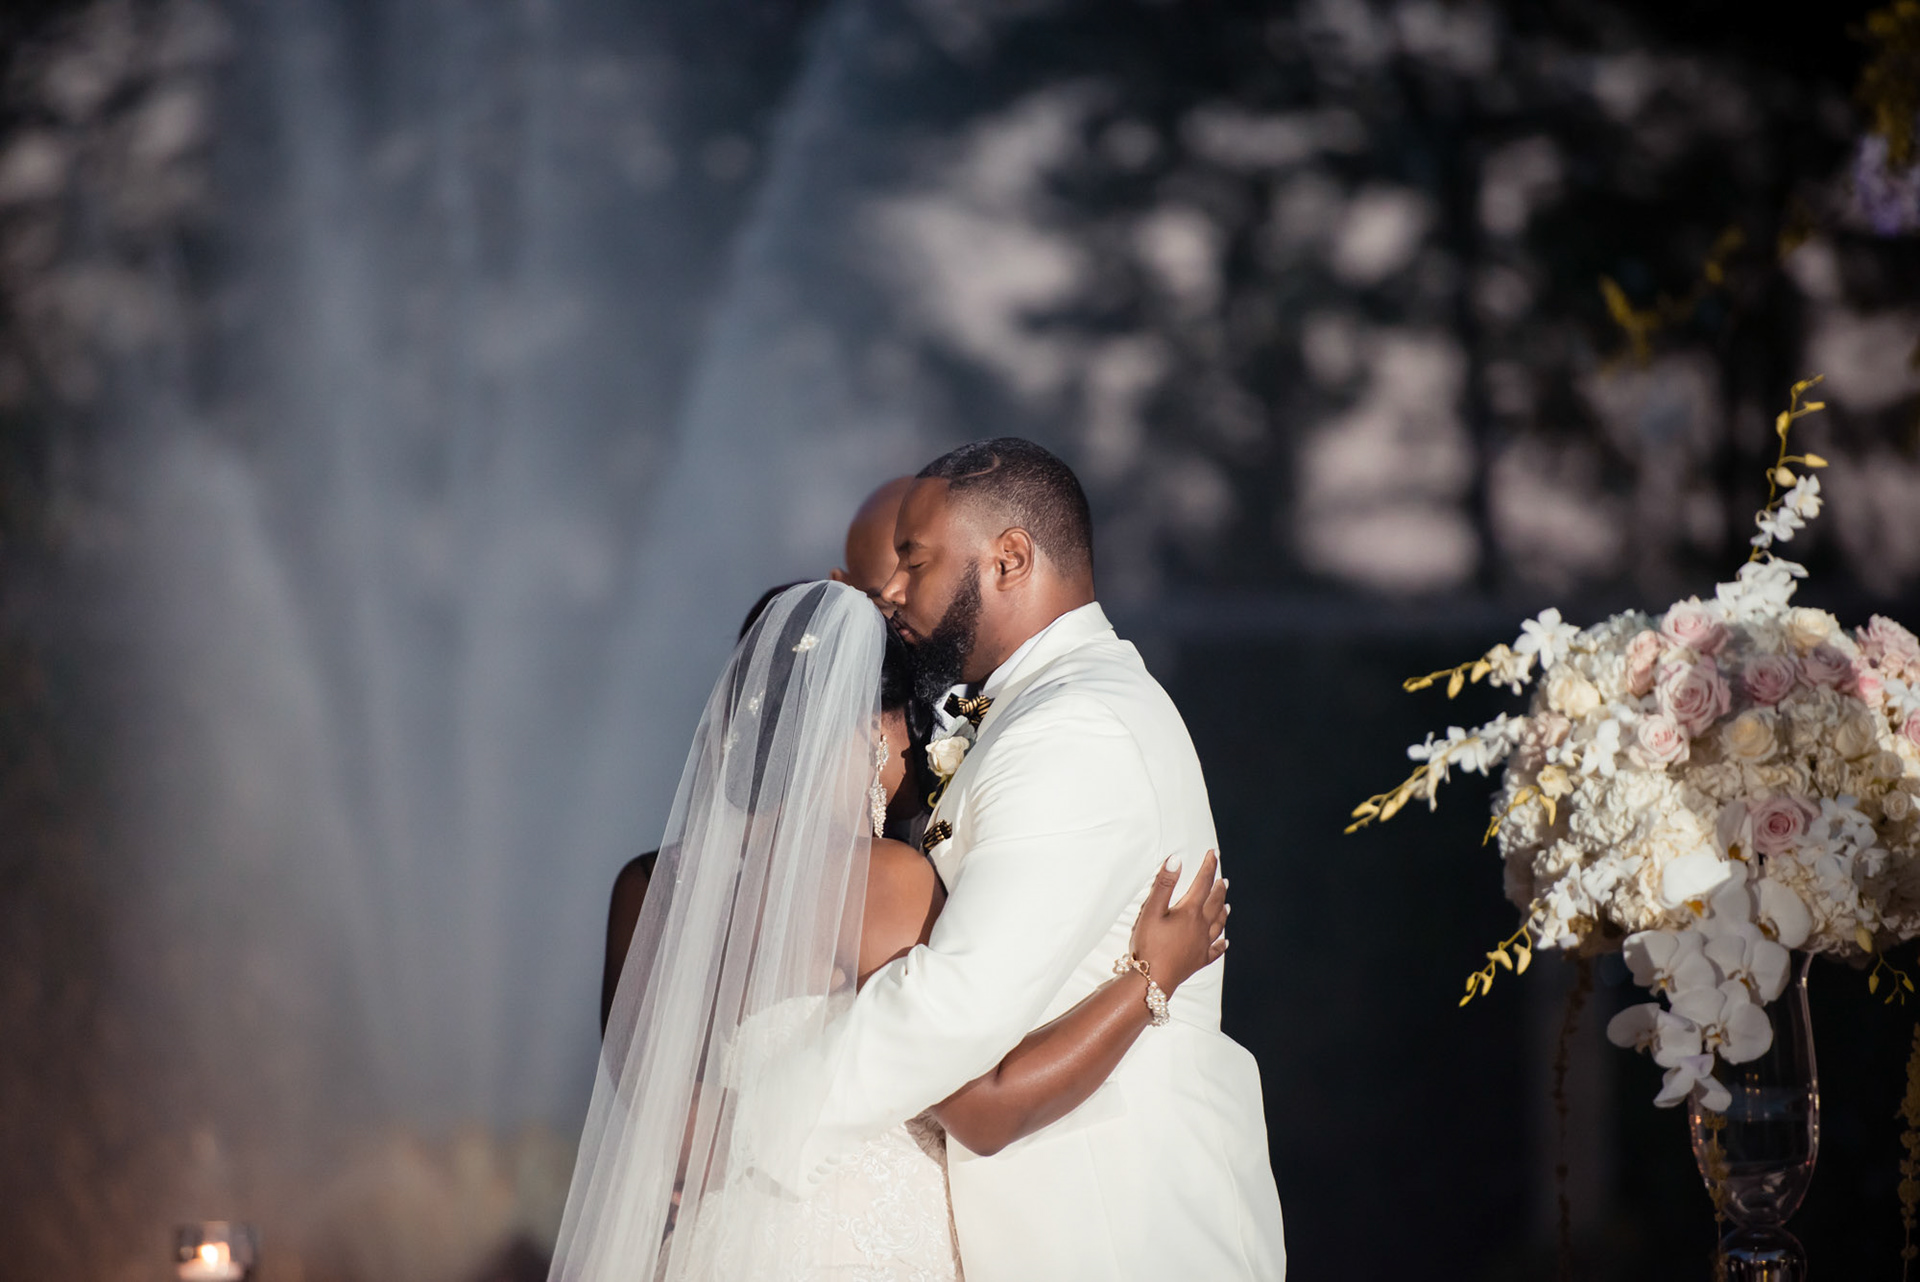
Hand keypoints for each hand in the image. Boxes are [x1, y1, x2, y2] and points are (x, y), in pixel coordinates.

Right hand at [1129, 849, 1227, 993]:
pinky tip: (1225, 942)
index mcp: (1190, 912)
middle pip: (1214, 903)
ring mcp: (1202, 945)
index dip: (1208, 866)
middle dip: (1218, 888)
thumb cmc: (1150, 944)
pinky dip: (1221, 944)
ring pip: (1218, 924)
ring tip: (1227, 904)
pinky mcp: (1199, 960)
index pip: (1203, 883)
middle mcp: (1201, 927)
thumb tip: (1176, 859)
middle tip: (1222, 879)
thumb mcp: (1152, 911)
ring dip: (1223, 911)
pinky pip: (1215, 950)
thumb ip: (1164, 885)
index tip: (1214, 852)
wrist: (1154, 979)